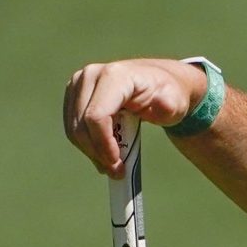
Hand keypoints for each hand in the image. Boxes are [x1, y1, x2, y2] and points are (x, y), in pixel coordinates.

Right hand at [62, 59, 211, 175]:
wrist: (156, 82)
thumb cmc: (166, 94)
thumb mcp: (174, 101)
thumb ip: (169, 106)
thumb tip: (163, 105)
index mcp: (114, 76)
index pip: (96, 116)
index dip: (103, 145)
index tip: (118, 165)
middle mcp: (91, 75)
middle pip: (81, 126)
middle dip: (97, 153)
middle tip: (117, 171)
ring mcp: (78, 83)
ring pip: (74, 130)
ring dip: (92, 152)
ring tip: (113, 164)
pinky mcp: (73, 94)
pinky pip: (72, 128)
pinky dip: (87, 145)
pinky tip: (104, 153)